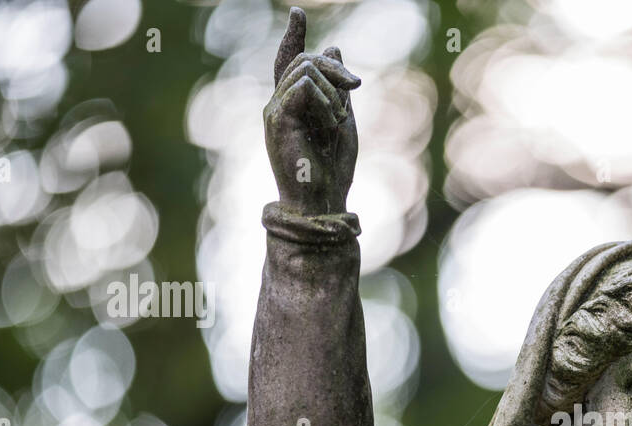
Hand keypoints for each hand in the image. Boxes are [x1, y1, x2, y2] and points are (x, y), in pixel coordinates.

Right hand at [264, 7, 359, 215]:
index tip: (298, 13)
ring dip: (332, 90)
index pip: (288, 61)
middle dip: (335, 67)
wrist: (322, 200)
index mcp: (293, 103)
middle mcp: (279, 102)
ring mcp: (274, 110)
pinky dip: (325, 100)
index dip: (293, 36)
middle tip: (356, 87)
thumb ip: (337, 87)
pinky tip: (332, 122)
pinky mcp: (277, 119)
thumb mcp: (342, 118)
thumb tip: (333, 48)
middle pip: (303, 59)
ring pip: (304, 68)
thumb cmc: (332, 168)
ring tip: (338, 120)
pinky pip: (303, 86)